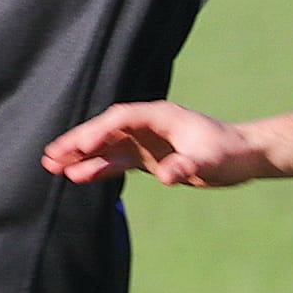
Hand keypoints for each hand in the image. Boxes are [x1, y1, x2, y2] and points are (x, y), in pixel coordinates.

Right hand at [43, 99, 264, 187]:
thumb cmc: (228, 153)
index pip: (120, 120)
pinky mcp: (147, 157)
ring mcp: (145, 141)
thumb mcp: (209, 160)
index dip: (98, 132)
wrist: (242, 157)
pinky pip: (116, 161)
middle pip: (105, 130)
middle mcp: (147, 125)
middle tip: (50, 155)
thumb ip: (187, 166)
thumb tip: (168, 175)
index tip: (79, 147)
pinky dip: (98, 168)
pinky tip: (78, 176)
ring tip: (52, 165)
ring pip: (106, 146)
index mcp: (158, 116)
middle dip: (78, 142)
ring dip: (81, 155)